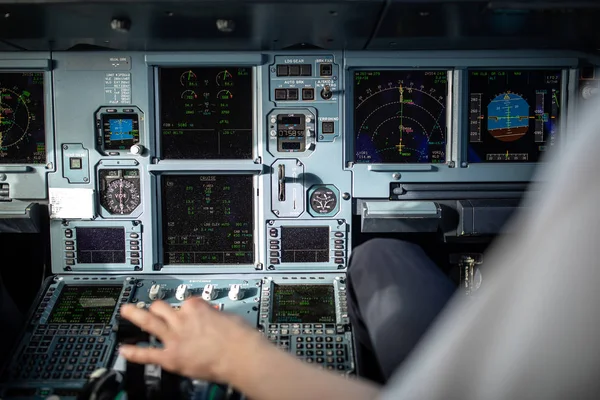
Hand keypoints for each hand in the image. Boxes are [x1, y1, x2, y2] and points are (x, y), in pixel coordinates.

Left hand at [118, 297, 263, 381]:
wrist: (242, 355)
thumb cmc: (241, 337)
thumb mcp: (229, 316)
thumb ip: (214, 316)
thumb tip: (213, 317)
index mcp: (196, 308)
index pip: (186, 302)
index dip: (188, 307)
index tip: (188, 311)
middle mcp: (182, 320)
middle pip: (162, 307)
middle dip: (156, 307)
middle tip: (150, 306)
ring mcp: (175, 338)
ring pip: (149, 322)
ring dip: (135, 315)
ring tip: (126, 311)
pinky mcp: (171, 357)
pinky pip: (148, 354)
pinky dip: (134, 353)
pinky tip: (124, 351)